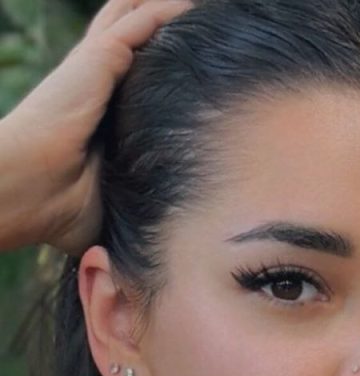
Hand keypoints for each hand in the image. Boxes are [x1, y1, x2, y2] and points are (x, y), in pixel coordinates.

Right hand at [0, 0, 192, 254]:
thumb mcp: (112, 209)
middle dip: (169, 28)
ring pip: (142, 17)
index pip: (136, 77)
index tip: (205, 74)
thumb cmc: (57, 210)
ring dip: (172, 10)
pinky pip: (147, 19)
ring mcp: (99, 66)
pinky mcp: (103, 57)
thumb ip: (136, 210)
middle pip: (137, 36)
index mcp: (99, 113)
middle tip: (213, 24)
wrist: (27, 192)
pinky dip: (173, 10)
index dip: (165, 69)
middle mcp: (99, 83)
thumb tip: (162, 249)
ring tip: (214, 6)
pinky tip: (204, 5)